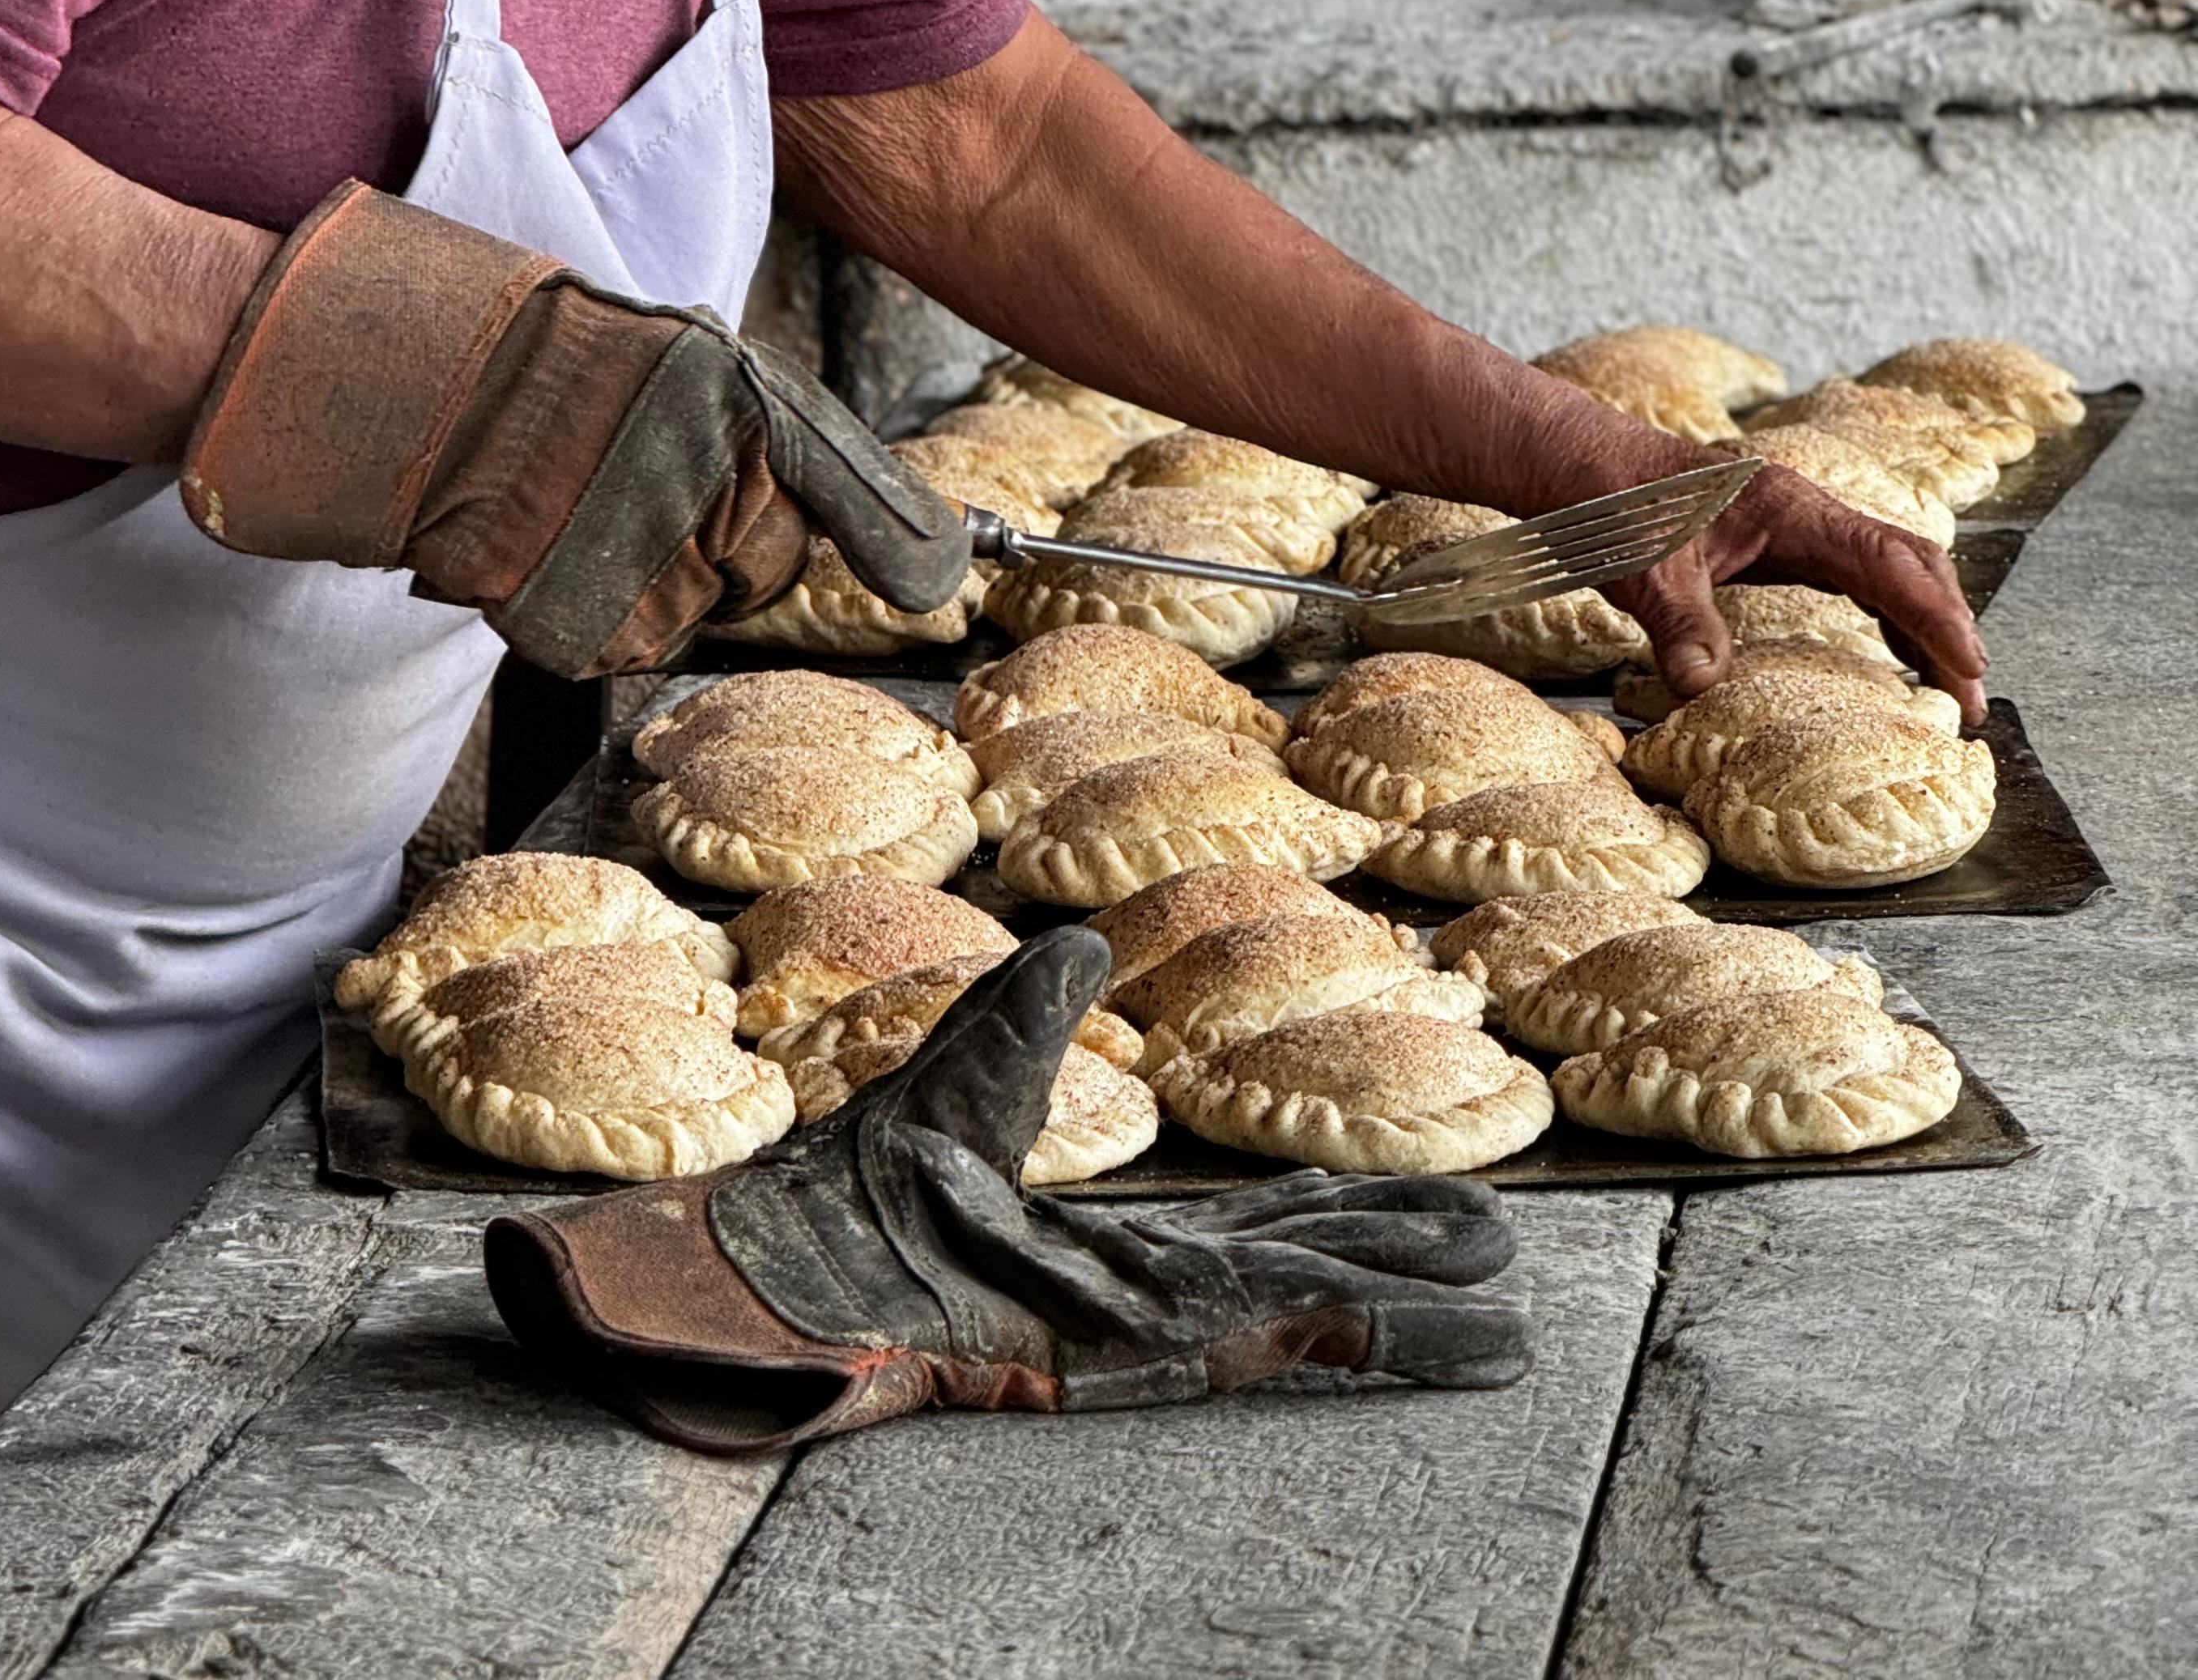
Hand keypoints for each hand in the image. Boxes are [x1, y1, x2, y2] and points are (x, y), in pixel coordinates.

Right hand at [179, 182, 969, 676]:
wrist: (398, 381)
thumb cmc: (527, 354)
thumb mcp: (663, 355)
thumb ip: (753, 424)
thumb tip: (840, 496)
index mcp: (733, 393)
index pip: (844, 483)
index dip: (897, 536)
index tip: (939, 573)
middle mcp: (708, 474)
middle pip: (769, 565)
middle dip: (727, 548)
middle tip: (646, 501)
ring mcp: (646, 548)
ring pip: (690, 611)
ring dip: (648, 582)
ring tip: (575, 512)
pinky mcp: (584, 614)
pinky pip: (616, 642)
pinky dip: (584, 614)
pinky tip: (538, 548)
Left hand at [484, 932, 1530, 1446]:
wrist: (782, 1270)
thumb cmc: (849, 1186)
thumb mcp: (957, 1075)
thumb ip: (1024, 1013)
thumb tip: (1076, 943)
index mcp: (1106, 1240)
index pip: (1251, 1225)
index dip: (1338, 1210)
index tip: (1413, 1199)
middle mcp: (1139, 1292)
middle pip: (1301, 1270)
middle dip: (1399, 1258)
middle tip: (1503, 1250)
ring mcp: (1142, 1329)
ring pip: (1306, 1315)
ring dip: (1409, 1309)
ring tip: (1515, 1313)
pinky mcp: (1131, 1353)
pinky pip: (1263, 1346)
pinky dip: (1369, 1343)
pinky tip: (1450, 1339)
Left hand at [1615, 460, 1986, 724]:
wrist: (1578, 464)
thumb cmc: (1611, 504)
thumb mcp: (1641, 567)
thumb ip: (1677, 623)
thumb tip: (1701, 687)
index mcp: (1788, 507)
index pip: (1886, 561)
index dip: (1934, 615)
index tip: (1969, 667)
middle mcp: (1803, 510)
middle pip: (1906, 560)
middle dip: (1947, 623)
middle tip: (1970, 697)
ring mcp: (1794, 524)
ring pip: (1885, 565)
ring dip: (1922, 619)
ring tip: (1948, 686)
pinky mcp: (1776, 541)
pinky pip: (1851, 575)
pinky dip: (1884, 612)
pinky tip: (1888, 653)